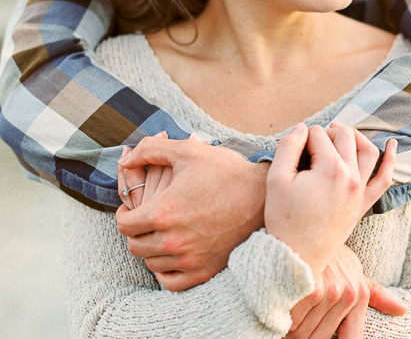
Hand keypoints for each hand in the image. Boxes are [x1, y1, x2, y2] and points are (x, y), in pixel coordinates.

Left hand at [115, 133, 268, 290]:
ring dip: (152, 249)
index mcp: (164, 212)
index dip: (125, 214)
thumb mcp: (189, 151)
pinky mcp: (204, 271)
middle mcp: (173, 240)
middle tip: (148, 219)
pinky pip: (170, 282)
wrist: (264, 196)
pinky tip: (174, 254)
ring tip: (163, 233)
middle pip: (134, 245)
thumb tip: (126, 157)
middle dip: (137, 231)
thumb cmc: (227, 171)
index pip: (124, 224)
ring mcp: (189, 259)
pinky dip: (166, 270)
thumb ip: (151, 150)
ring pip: (151, 263)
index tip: (133, 209)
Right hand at [264, 123, 396, 276]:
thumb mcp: (276, 179)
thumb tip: (302, 128)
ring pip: (368, 150)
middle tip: (310, 142)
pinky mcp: (363, 205)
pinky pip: (384, 179)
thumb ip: (288, 146)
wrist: (296, 257)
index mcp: (330, 169)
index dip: (302, 137)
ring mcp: (360, 191)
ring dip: (355, 136)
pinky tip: (392, 144)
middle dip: (327, 132)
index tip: (292, 151)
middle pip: (344, 136)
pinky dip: (390, 160)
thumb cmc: (283, 219)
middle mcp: (351, 177)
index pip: (318, 135)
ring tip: (339, 133)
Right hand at [287, 244, 406, 338]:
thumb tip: (403, 311)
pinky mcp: (311, 288)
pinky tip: (282, 301)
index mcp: (359, 296)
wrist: (309, 225)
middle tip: (298, 314)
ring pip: (300, 333)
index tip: (320, 337)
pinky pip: (290, 321)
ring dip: (290, 326)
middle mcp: (347, 295)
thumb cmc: (330, 255)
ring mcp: (330, 292)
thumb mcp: (355, 272)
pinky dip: (282, 316)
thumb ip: (377, 295)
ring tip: (290, 305)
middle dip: (303, 333)